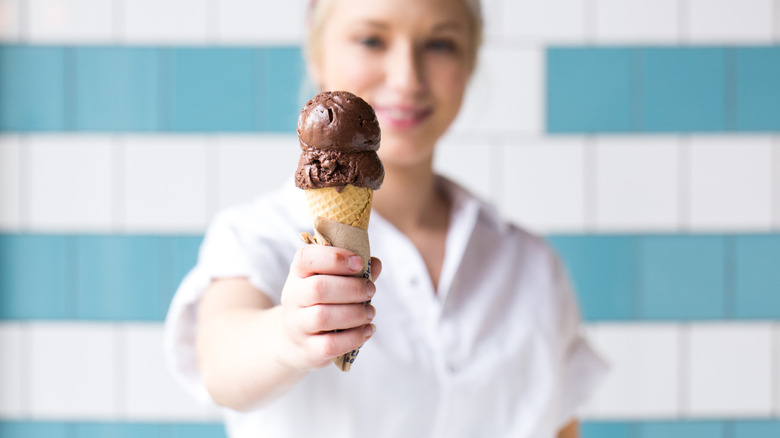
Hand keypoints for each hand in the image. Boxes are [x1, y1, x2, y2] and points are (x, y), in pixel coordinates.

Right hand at [276, 245, 381, 369]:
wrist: (294, 340)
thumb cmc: (321, 303)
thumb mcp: (331, 281)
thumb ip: (354, 271)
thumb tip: (375, 264)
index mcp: (299, 273)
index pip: (306, 258)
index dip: (334, 258)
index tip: (359, 262)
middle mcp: (293, 297)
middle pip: (318, 288)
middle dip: (352, 288)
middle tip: (371, 290)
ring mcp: (297, 325)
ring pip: (323, 317)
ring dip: (355, 313)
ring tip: (370, 312)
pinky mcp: (308, 350)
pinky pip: (330, 345)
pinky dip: (354, 337)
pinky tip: (367, 330)